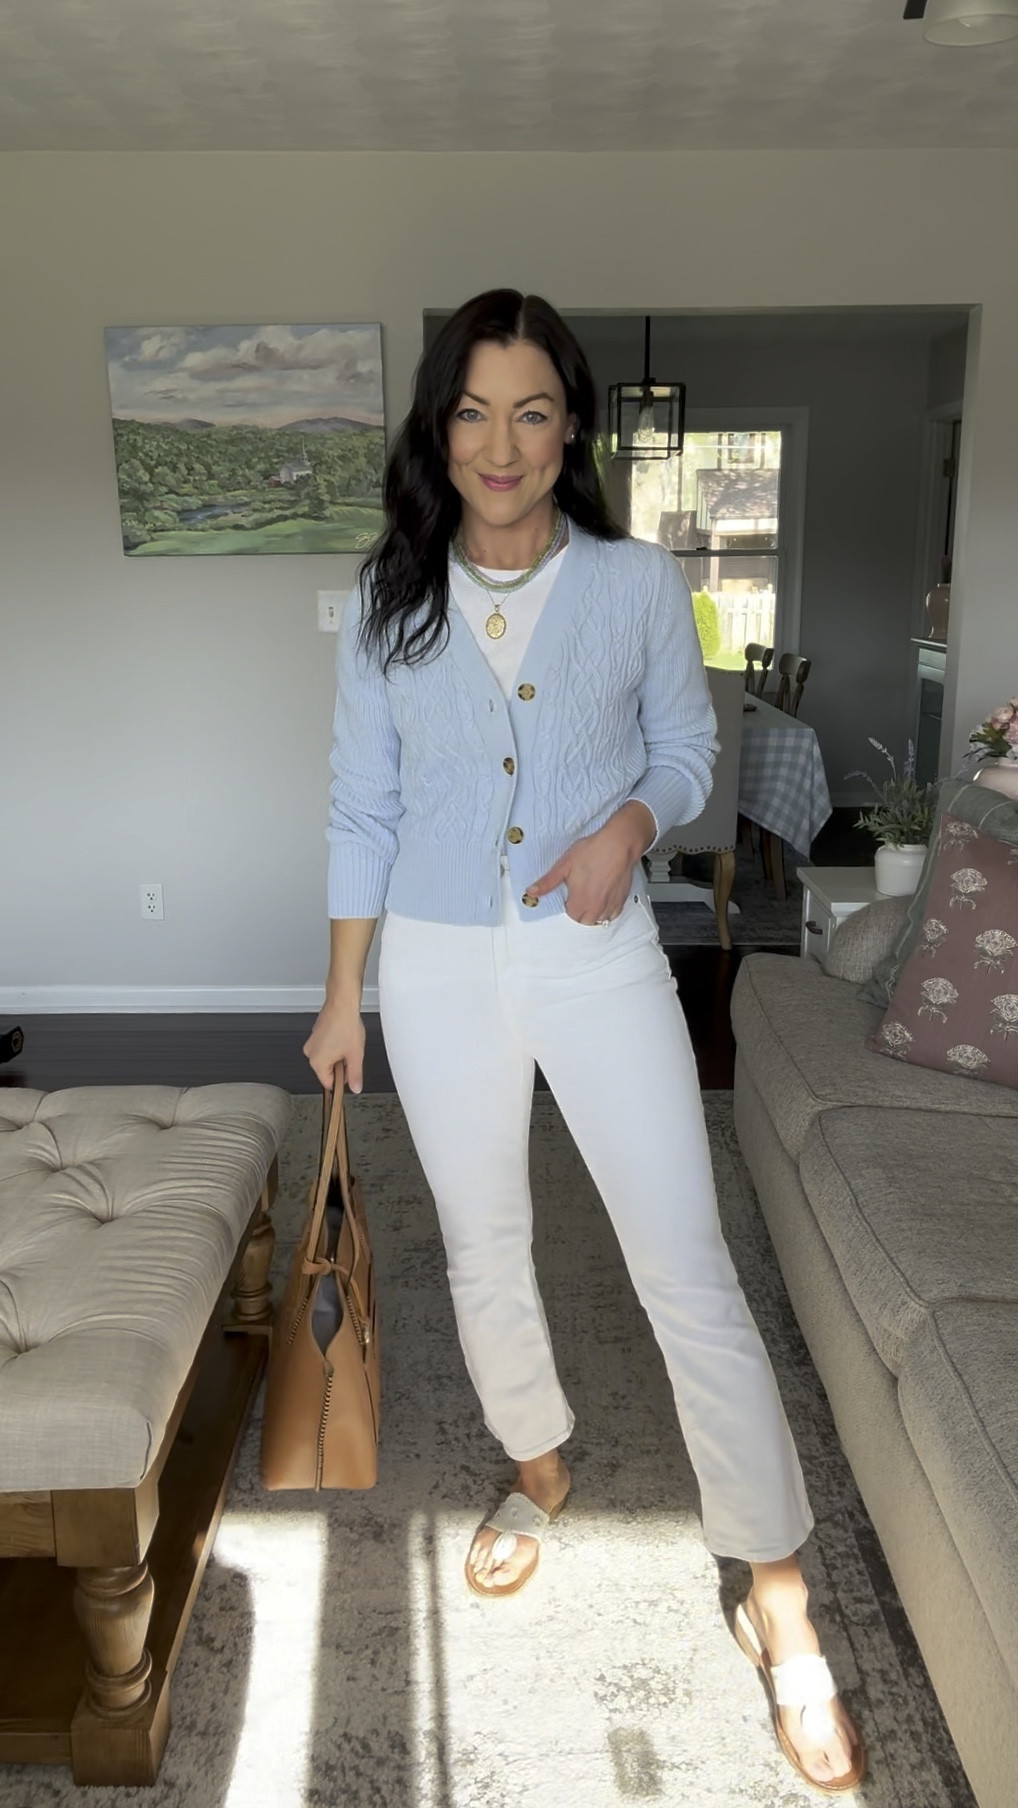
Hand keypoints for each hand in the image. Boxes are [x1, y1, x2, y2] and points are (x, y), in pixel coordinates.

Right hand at [303, 996, 365, 1093]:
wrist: (342, 1003)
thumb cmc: (346, 1025)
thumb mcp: (355, 1055)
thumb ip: (356, 1075)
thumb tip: (356, 1088)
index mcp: (317, 1062)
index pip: (329, 1083)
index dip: (343, 1080)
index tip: (351, 1074)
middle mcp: (310, 1053)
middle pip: (328, 1070)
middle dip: (341, 1065)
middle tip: (351, 1054)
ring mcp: (312, 1043)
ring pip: (327, 1058)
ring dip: (339, 1055)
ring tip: (348, 1043)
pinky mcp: (315, 1034)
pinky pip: (325, 1047)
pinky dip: (335, 1045)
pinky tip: (344, 1036)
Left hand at [525, 802, 654, 924]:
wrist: (618, 844)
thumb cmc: (593, 851)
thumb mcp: (564, 864)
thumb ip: (548, 882)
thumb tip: (532, 892)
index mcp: (580, 901)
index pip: (571, 916)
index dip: (569, 905)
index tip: (570, 895)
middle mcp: (596, 907)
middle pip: (585, 921)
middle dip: (580, 912)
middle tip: (580, 896)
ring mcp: (610, 904)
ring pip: (600, 920)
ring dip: (594, 913)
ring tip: (591, 897)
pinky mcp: (622, 900)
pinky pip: (613, 914)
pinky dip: (607, 911)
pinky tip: (604, 898)